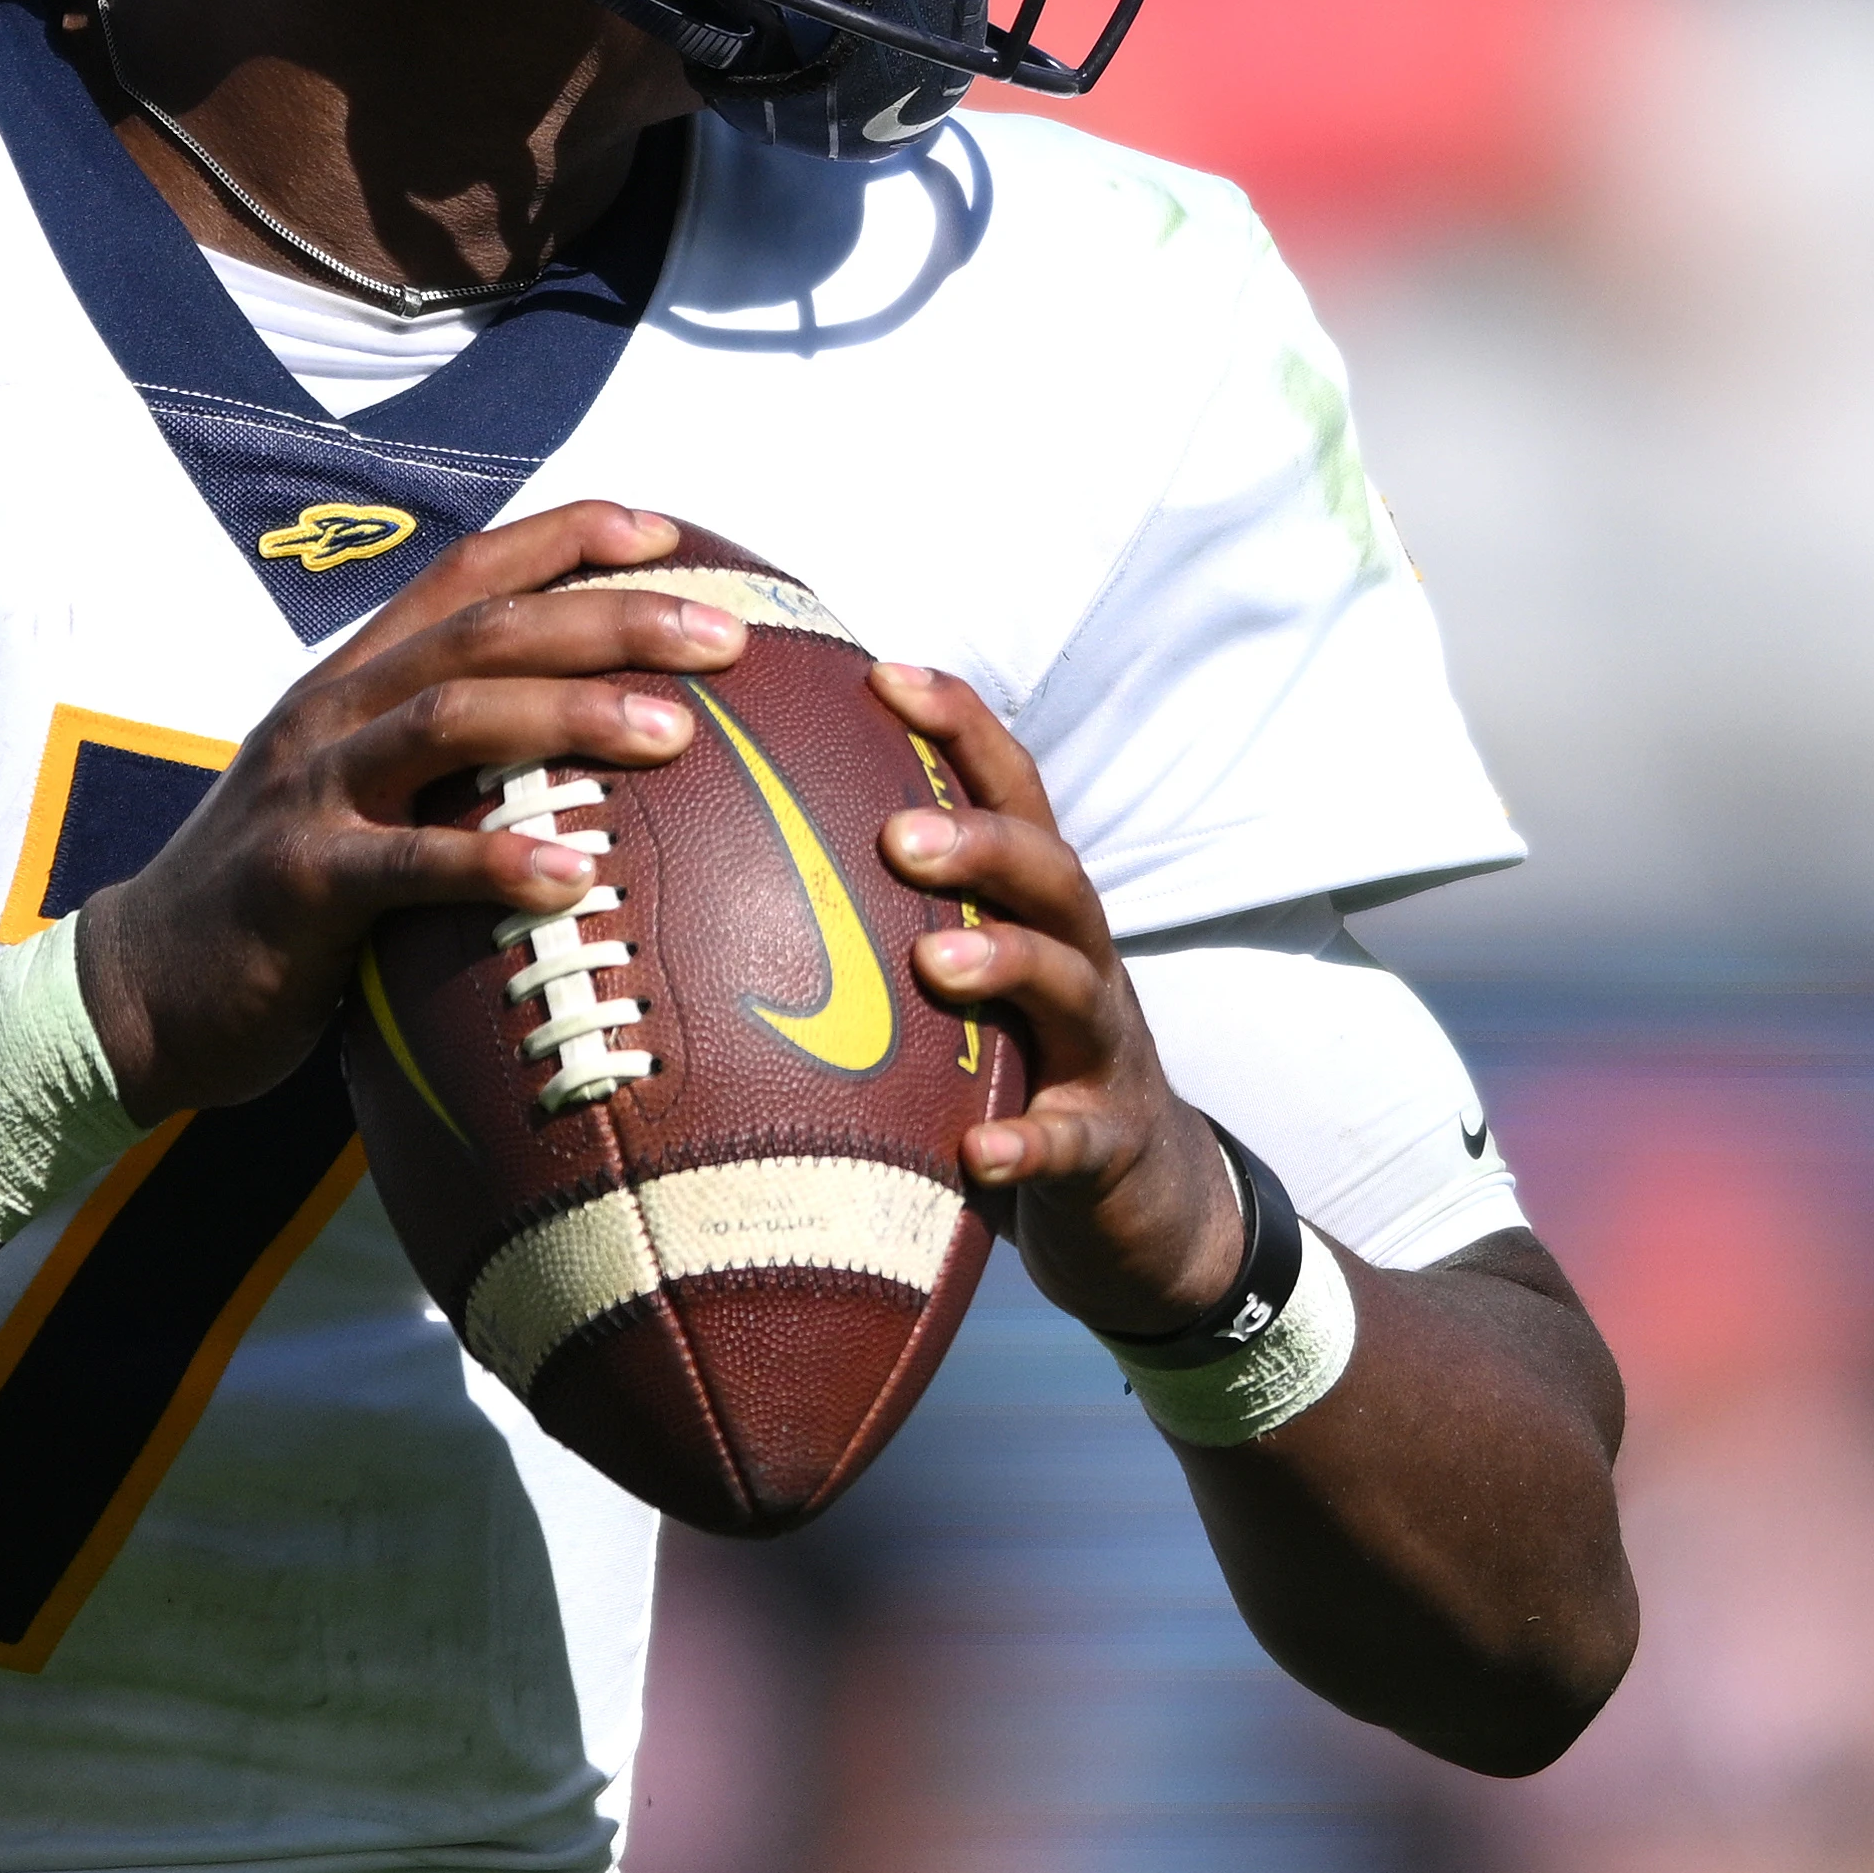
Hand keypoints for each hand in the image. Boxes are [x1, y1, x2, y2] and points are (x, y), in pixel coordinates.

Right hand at [78, 503, 742, 1119]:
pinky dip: (496, 860)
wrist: (138, 988)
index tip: (671, 533)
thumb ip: (443, 766)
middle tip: (724, 634)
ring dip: (573, 716)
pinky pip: (409, 864)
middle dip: (611, 615)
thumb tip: (581, 758)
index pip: (467, 572)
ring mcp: (310, 792)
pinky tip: (576, 876)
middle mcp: (332, 714)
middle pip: (485, 630)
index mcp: (352, 681)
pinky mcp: (298, 883)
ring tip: (677, 733)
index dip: (568, 537)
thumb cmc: (279, 901)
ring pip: (452, 718)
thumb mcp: (355, 800)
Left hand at [872, 662, 1247, 1340]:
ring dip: (1006, 963)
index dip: (959, 726)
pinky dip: (1030, 1142)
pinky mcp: (1109, 1141)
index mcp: (1037, 909)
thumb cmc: (1022, 1068)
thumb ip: (889, 923)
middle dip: (979, 842)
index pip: (1011, 791)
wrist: (1146, 1197)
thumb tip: (727, 860)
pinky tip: (979, 1153)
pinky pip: (1073, 1139)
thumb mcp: (968, 985)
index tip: (880, 674)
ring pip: (1071, 984)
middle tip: (893, 835)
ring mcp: (1103, 1049)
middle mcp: (1080, 959)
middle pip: (1049, 872)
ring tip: (934, 964)